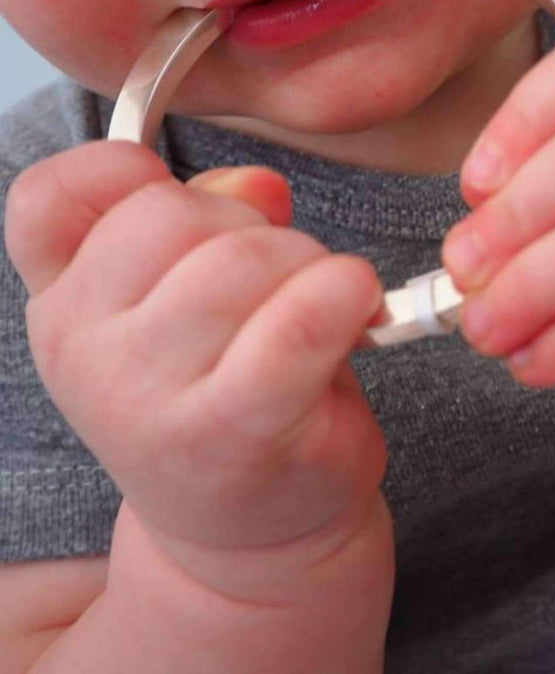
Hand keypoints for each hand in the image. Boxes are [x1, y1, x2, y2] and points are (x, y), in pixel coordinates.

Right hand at [4, 142, 388, 596]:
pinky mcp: (230, 432)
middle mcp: (83, 350)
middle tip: (290, 275)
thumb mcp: (195, 298)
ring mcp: (146, 398)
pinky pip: (296, 324)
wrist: (259, 527)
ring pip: (241, 260)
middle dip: (253, 226)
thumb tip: (258, 182)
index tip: (201, 203)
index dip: (123, 171)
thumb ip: (211, 220)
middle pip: (170, 214)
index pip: (51, 199)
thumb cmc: (234, 392)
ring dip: (308, 263)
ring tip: (325, 304)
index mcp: (64, 304)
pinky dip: (343, 297)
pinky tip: (358, 308)